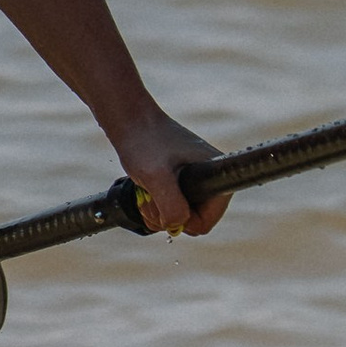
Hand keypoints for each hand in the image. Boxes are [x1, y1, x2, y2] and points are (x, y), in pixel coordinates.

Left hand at [113, 106, 226, 236]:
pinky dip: (154, 204)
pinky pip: (170, 206)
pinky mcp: (181, 181)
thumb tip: (178, 225)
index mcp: (215, 176)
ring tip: (146, 189)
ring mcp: (195, 180)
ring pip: (178, 215)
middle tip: (150, 195)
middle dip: (166, 215)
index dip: (182, 220)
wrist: (129, 121)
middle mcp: (210, 179)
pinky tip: (145, 189)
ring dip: (157, 210)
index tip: (164, 200)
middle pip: (191, 221)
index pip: (206, 222)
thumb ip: (171, 204)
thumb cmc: (144, 142)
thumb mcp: (155, 175)